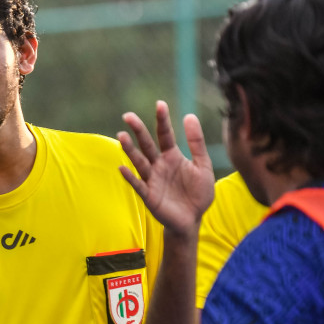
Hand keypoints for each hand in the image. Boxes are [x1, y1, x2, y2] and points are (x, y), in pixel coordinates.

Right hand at [119, 102, 214, 238]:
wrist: (193, 219)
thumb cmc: (197, 193)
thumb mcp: (202, 165)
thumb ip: (196, 142)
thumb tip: (189, 115)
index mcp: (172, 156)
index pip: (165, 135)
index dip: (162, 120)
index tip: (160, 104)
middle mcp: (159, 165)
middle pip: (146, 145)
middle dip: (138, 131)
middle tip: (128, 116)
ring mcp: (152, 179)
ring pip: (139, 162)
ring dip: (130, 150)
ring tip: (121, 136)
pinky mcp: (149, 195)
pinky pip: (138, 184)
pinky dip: (130, 177)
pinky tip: (122, 167)